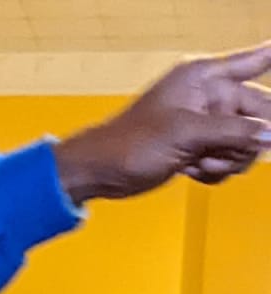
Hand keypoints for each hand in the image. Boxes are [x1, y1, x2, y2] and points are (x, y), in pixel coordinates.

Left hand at [55, 42, 270, 201]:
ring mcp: (206, 124)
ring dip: (227, 160)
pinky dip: (215, 170)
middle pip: (260, 114)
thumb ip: (234, 131)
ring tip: (198, 161)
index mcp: (204, 78)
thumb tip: (270, 134)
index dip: (269, 57)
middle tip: (219, 150)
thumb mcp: (186, 133)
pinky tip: (192, 169)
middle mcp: (209, 97)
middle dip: (245, 139)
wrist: (101, 173)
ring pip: (247, 142)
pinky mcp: (201, 147)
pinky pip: (230, 160)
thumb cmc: (130, 144)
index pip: (253, 61)